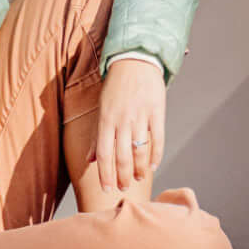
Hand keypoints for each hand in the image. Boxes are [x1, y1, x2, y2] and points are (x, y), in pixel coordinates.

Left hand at [92, 54, 164, 194]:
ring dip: (139, 169)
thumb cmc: (116, 86)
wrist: (135, 59)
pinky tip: (153, 166)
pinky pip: (158, 139)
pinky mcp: (157, 111)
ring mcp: (140, 116)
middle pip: (122, 157)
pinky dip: (156, 155)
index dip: (105, 174)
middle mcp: (122, 120)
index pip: (104, 154)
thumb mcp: (102, 109)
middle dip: (122, 177)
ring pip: (139, 151)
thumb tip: (90, 160)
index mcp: (106, 120)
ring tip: (138, 178)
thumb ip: (98, 136)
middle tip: (124, 188)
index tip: (108, 189)